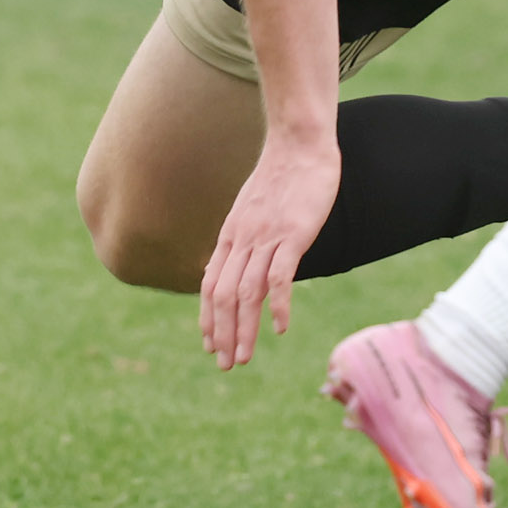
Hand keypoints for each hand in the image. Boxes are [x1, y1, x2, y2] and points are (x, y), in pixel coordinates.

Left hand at [199, 128, 340, 368]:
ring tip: (243, 357)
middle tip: (225, 364)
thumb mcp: (252, 209)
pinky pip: (280, 276)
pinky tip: (280, 328)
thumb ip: (242, 238)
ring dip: (243, 329)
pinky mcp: (293, 234)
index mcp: (232, 235)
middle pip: (224, 295)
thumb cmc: (282, 176)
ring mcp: (267, 238)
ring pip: (247, 293)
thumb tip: (229, 264)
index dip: (208, 317)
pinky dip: (278, 305)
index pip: (210, 284)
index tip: (210, 345)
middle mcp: (243, 240)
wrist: (299, 143)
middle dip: (222, 334)